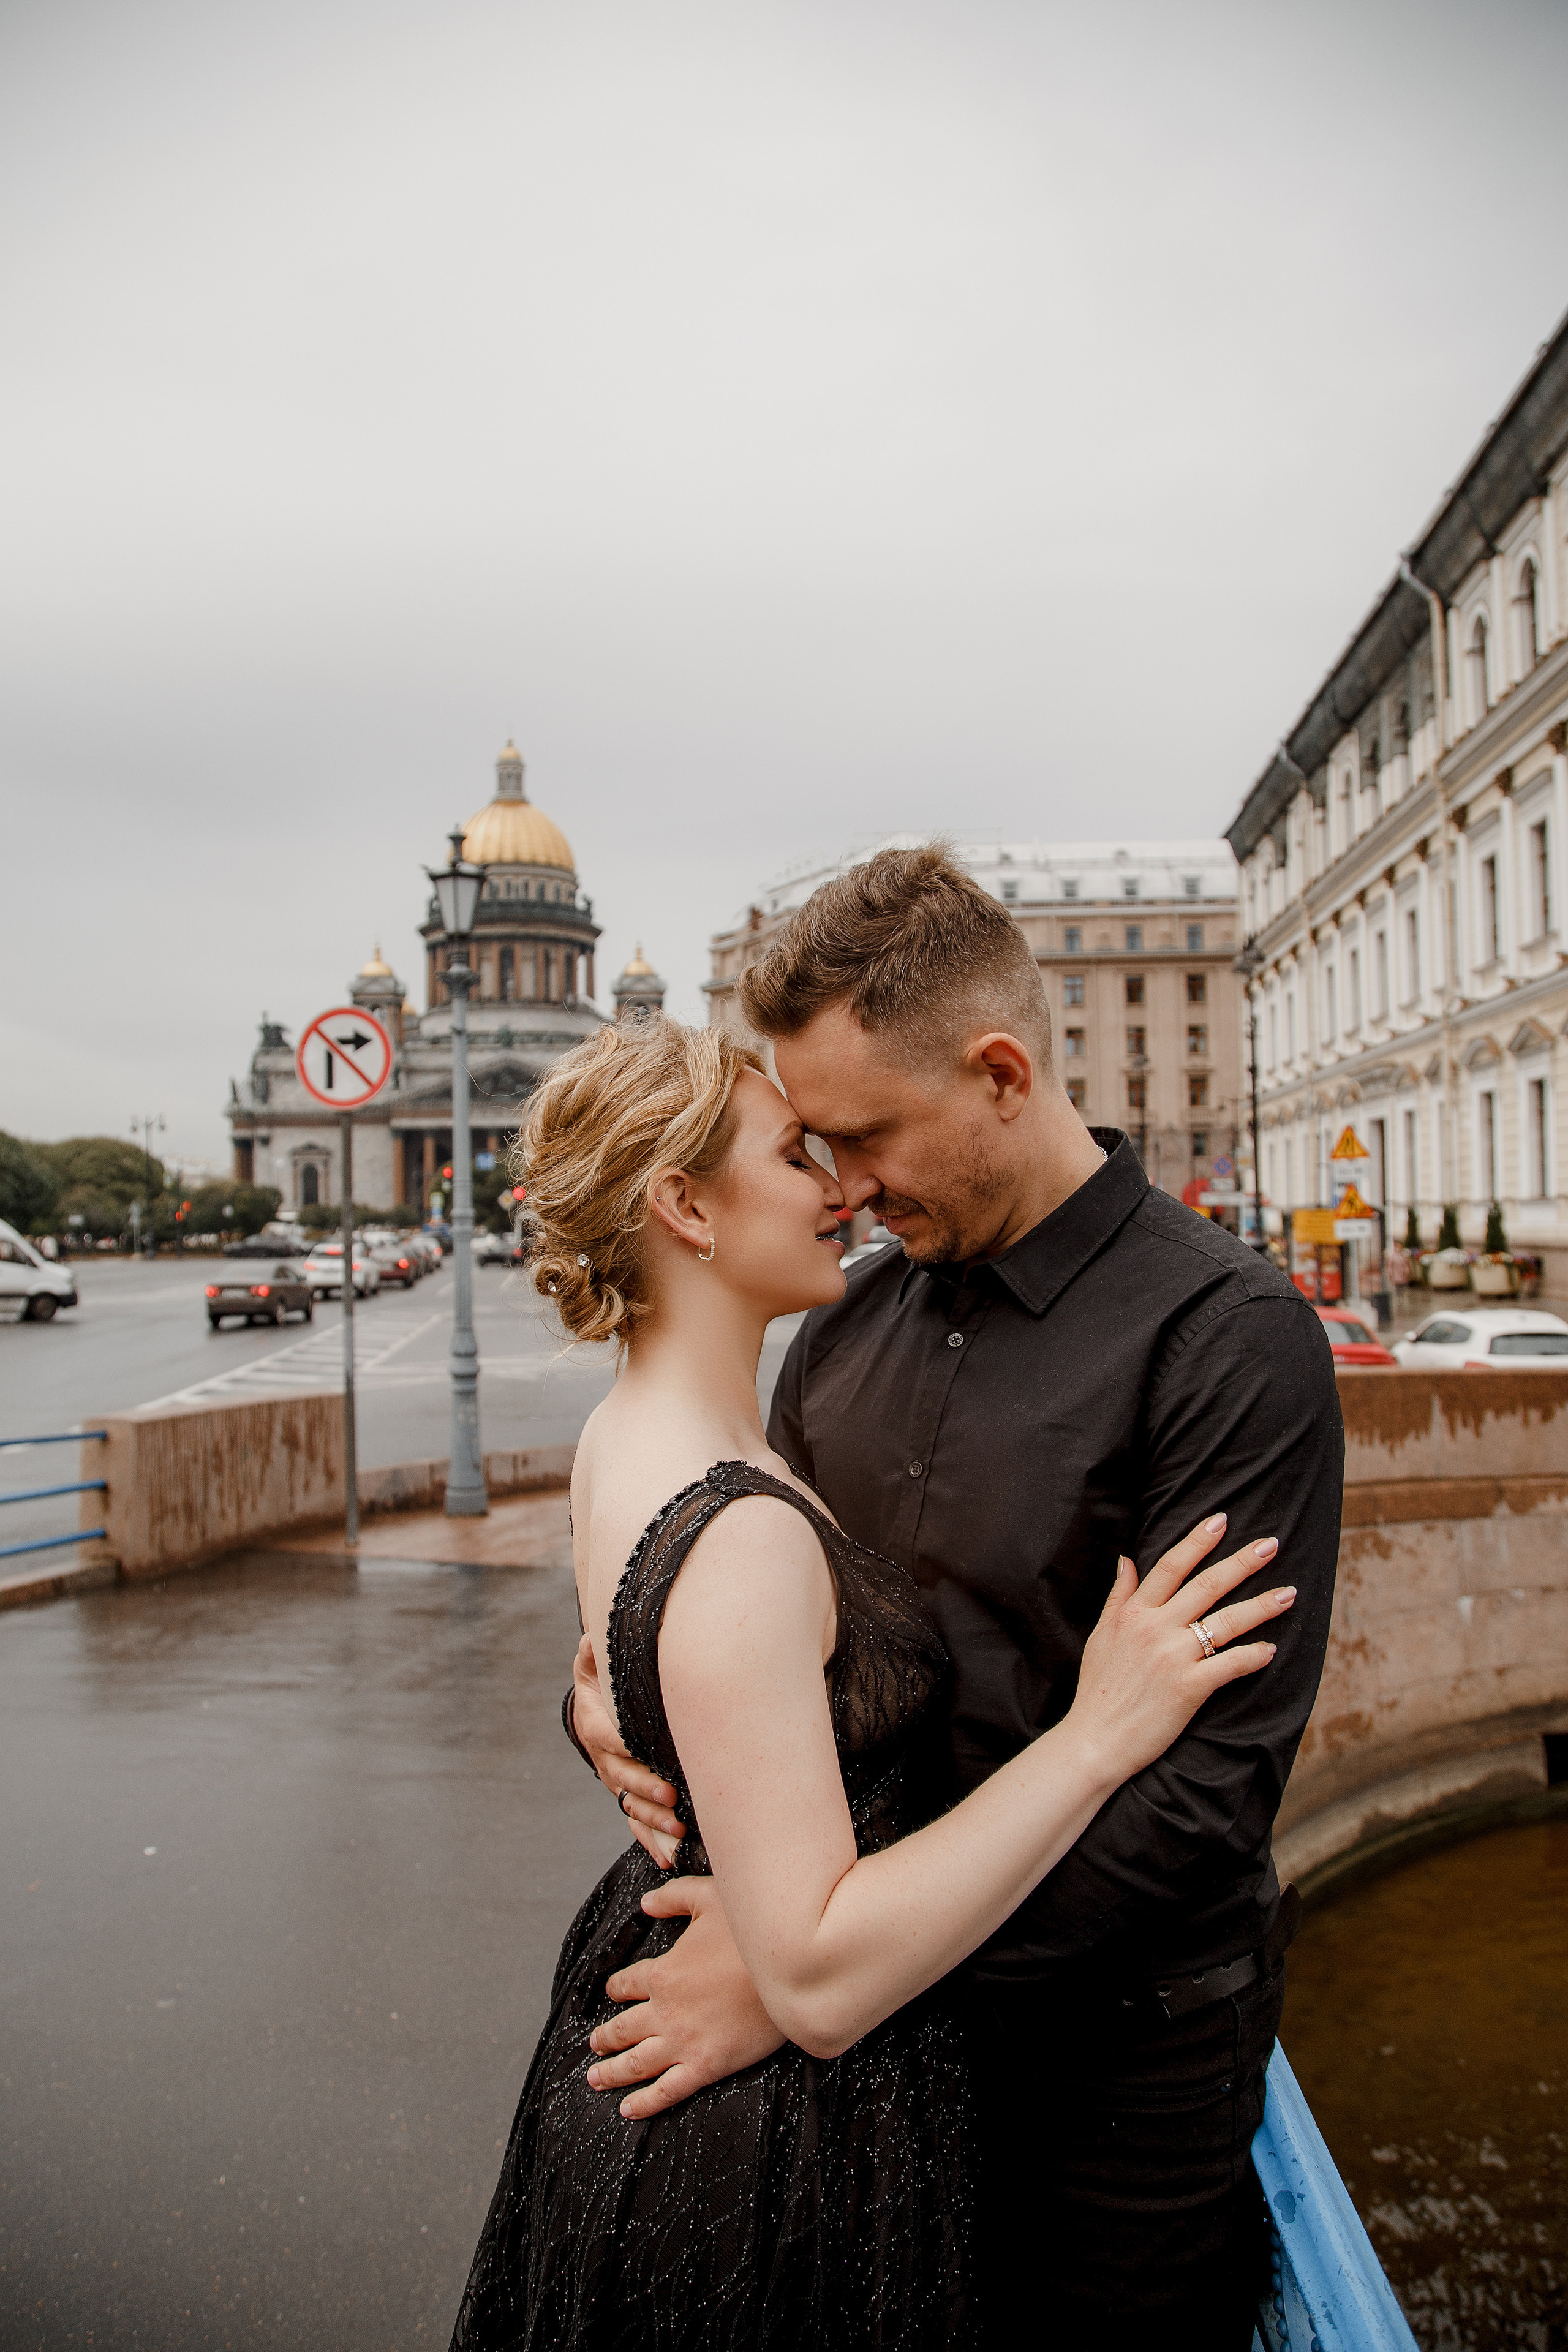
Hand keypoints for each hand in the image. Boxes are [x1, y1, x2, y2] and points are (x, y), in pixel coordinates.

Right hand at [572, 1634, 686, 1869]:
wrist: (593, 1711)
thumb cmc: (600, 1684)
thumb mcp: (591, 1665)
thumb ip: (593, 1653)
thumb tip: (593, 1638)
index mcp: (595, 1726)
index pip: (609, 1738)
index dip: (624, 1746)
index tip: (642, 1752)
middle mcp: (605, 1760)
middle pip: (624, 1779)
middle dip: (647, 1790)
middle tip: (672, 1798)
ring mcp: (617, 1782)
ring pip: (632, 1805)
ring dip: (654, 1821)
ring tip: (678, 1831)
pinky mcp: (628, 1796)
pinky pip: (636, 1823)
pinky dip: (650, 1841)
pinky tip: (667, 1857)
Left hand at [586, 1878, 785, 2119]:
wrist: (788, 1971)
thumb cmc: (749, 1932)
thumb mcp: (708, 1897)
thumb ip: (673, 1897)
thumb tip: (646, 1903)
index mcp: (663, 1973)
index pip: (627, 1984)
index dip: (616, 1988)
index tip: (612, 1992)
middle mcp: (665, 2011)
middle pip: (624, 2028)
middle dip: (606, 2037)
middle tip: (595, 2044)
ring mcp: (683, 2041)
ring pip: (636, 2063)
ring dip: (612, 2072)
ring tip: (596, 2078)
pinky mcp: (706, 2065)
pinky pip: (667, 2090)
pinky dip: (644, 2103)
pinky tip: (629, 2109)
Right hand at [1067, 1514, 1294, 1782]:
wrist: (1095, 1739)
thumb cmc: (1098, 1688)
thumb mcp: (1101, 1634)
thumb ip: (1119, 1596)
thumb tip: (1126, 1559)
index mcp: (1133, 1612)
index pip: (1171, 1566)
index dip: (1197, 1541)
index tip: (1221, 1520)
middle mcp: (1154, 1628)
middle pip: (1206, 1586)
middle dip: (1242, 1562)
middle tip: (1272, 1544)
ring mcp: (1172, 1657)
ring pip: (1225, 1622)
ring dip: (1261, 1606)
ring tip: (1289, 1594)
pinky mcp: (1188, 1688)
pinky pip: (1229, 1665)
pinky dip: (1252, 1657)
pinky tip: (1271, 1650)